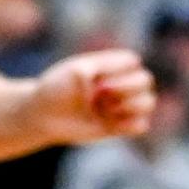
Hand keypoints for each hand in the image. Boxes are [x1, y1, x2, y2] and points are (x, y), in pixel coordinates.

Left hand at [26, 49, 155, 145]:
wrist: (41, 116)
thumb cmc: (55, 88)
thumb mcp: (72, 71)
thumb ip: (95, 67)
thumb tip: (115, 76)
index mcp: (110, 67)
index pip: (132, 61)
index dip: (121, 68)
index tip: (97, 78)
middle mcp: (119, 84)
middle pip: (145, 80)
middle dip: (127, 87)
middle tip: (100, 94)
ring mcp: (119, 106)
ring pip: (148, 103)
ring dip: (132, 105)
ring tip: (108, 110)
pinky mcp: (116, 127)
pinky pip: (140, 126)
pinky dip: (134, 124)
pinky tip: (112, 123)